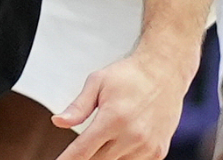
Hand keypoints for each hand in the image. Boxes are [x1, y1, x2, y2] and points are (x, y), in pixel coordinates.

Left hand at [53, 51, 194, 159]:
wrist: (164, 71)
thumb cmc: (129, 74)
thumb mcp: (98, 82)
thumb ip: (78, 107)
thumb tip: (58, 122)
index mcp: (113, 118)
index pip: (83, 151)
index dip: (68, 159)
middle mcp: (131, 136)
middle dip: (86, 156)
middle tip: (85, 142)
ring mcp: (147, 146)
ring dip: (106, 154)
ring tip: (110, 132)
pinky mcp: (158, 152)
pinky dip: (124, 155)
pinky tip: (125, 138)